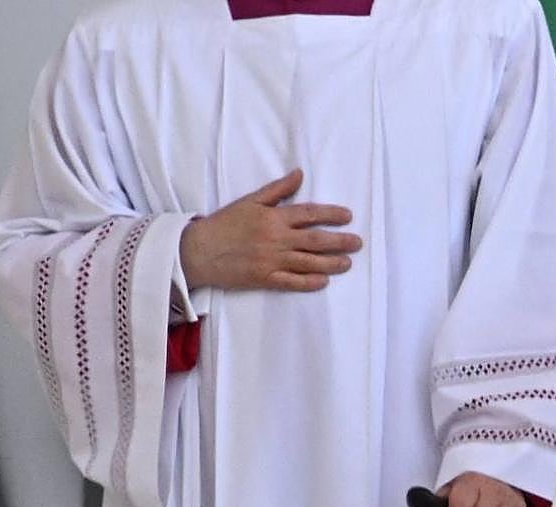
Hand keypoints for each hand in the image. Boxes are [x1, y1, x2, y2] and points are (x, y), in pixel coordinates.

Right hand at [179, 169, 362, 291]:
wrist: (197, 251)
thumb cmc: (224, 224)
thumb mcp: (249, 201)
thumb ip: (277, 190)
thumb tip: (299, 174)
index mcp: (273, 217)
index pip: (309, 213)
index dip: (331, 214)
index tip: (348, 216)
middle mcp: (276, 239)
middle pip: (315, 239)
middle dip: (340, 241)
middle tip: (358, 243)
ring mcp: (271, 260)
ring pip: (308, 262)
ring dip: (331, 262)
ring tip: (347, 263)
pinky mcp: (264, 279)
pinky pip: (292, 282)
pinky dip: (309, 282)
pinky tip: (324, 281)